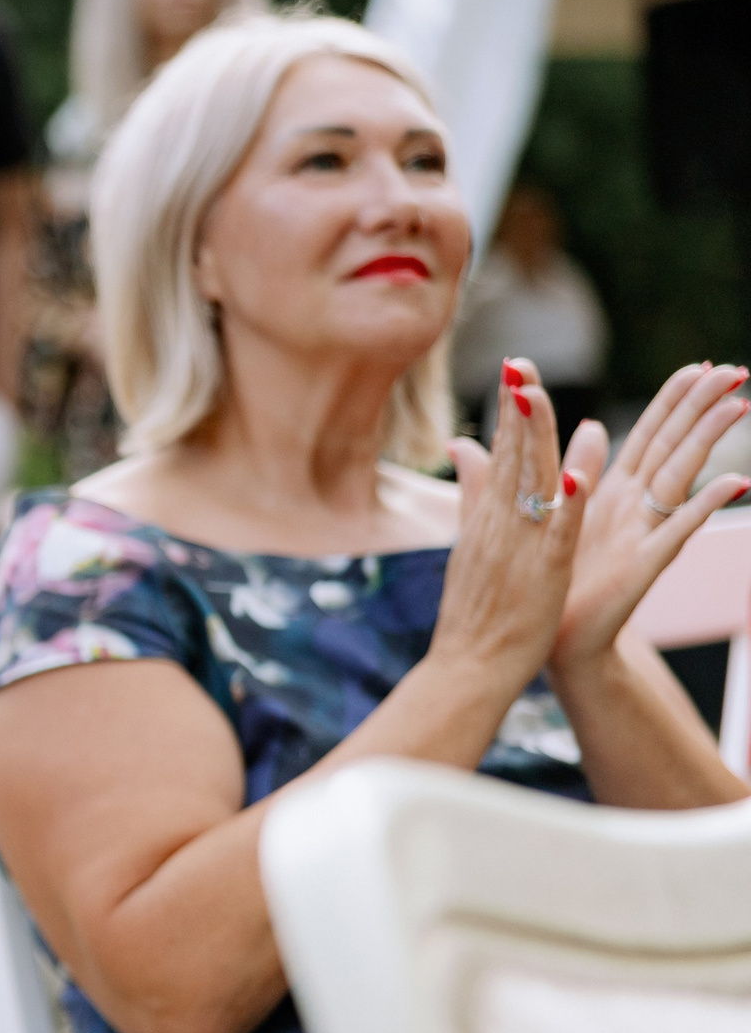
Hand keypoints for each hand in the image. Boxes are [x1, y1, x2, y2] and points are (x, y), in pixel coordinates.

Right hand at [435, 360, 593, 693]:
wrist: (465, 669)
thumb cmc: (472, 615)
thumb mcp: (468, 545)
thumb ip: (471, 494)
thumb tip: (460, 447)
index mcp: (486, 520)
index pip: (500, 454)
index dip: (509, 411)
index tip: (516, 370)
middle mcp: (499, 526)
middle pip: (511, 457)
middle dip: (517, 409)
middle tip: (521, 363)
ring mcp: (519, 548)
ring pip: (530, 483)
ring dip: (535, 439)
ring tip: (536, 397)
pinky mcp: (543, 573)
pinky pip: (556, 532)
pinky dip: (565, 503)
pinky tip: (571, 474)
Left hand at [547, 359, 750, 673]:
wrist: (551, 635)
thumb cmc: (556, 575)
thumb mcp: (555, 511)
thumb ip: (568, 467)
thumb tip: (586, 424)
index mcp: (612, 490)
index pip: (647, 434)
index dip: (672, 400)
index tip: (700, 365)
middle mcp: (634, 506)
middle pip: (672, 445)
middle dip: (701, 407)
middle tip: (737, 370)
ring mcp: (644, 532)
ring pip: (680, 476)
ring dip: (707, 440)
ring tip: (738, 405)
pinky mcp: (643, 563)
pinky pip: (678, 530)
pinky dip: (705, 505)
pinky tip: (735, 481)